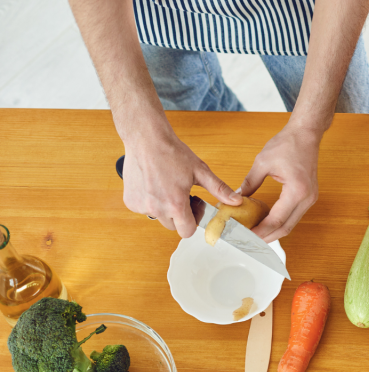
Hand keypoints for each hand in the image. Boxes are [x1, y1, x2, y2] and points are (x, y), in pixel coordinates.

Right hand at [122, 132, 240, 237]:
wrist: (146, 139)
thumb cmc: (172, 153)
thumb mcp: (200, 171)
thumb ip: (219, 189)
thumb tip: (236, 201)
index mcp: (175, 204)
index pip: (186, 232)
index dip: (192, 221)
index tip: (193, 207)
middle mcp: (156, 208)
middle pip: (172, 225)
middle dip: (179, 214)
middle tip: (181, 194)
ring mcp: (140, 206)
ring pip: (158, 217)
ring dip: (164, 208)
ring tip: (167, 187)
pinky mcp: (130, 201)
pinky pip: (144, 209)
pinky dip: (150, 201)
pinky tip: (154, 184)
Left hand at [239, 124, 321, 241]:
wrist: (306, 134)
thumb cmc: (288, 144)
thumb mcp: (262, 163)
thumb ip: (249, 184)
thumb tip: (236, 199)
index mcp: (296, 191)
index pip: (276, 220)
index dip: (260, 231)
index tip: (245, 236)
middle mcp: (306, 198)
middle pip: (286, 228)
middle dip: (267, 237)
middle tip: (248, 242)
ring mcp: (310, 198)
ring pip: (291, 224)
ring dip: (274, 231)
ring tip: (255, 235)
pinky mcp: (309, 196)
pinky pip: (294, 215)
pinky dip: (280, 222)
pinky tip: (266, 222)